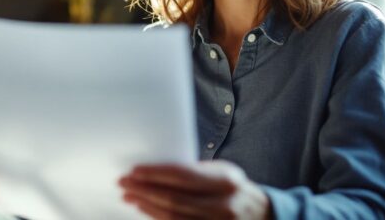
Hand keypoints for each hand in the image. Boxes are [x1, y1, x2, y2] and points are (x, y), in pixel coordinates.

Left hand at [119, 160, 270, 219]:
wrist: (259, 214)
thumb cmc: (231, 189)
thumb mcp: (220, 173)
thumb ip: (194, 173)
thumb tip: (154, 170)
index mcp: (225, 181)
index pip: (183, 175)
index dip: (155, 174)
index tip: (134, 171)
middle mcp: (224, 205)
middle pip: (174, 199)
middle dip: (145, 191)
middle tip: (124, 184)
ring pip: (174, 218)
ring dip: (147, 207)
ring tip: (131, 197)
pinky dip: (158, 219)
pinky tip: (146, 211)